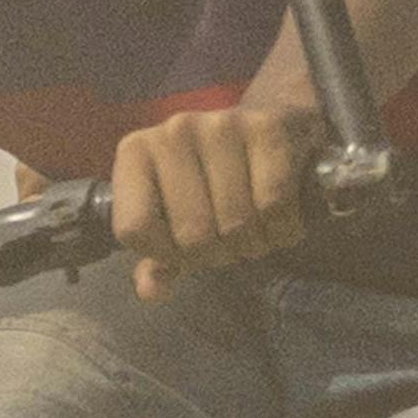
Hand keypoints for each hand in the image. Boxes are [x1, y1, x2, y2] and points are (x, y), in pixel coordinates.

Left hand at [108, 101, 321, 291]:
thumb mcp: (177, 217)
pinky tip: (280, 224)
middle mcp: (173, 132)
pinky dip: (282, 229)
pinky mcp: (265, 128)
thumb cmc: (214, 178)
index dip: (165, 254)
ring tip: (255, 233)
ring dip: (252, 244)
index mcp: (135, 152)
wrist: (271, 128)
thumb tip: (150, 291)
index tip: (185, 249)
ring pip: (235, 222)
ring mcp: (219, 125)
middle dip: (218, 254)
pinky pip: (273, 205)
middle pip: (191, 234)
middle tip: (230, 243)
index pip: (135, 229)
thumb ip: (160, 258)